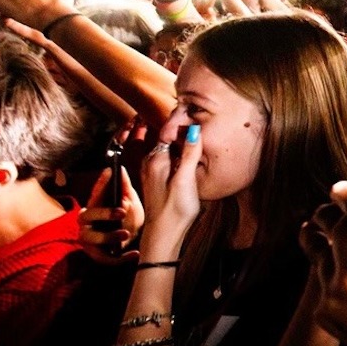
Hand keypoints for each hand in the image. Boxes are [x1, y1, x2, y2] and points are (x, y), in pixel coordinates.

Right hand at [79, 165, 143, 264]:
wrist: (133, 243)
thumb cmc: (128, 220)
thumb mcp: (131, 203)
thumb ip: (125, 189)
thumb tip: (120, 169)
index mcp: (95, 206)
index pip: (95, 193)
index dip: (101, 184)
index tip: (110, 172)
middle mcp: (87, 223)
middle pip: (86, 216)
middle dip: (103, 213)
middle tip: (122, 211)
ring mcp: (89, 240)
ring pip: (91, 238)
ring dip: (108, 236)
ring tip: (126, 234)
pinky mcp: (96, 255)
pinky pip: (104, 258)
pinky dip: (119, 258)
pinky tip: (134, 253)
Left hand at [138, 123, 204, 259]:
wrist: (164, 233)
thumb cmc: (175, 208)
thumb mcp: (185, 179)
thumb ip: (190, 154)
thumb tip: (194, 129)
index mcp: (156, 159)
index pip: (169, 131)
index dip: (181, 121)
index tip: (192, 112)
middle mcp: (152, 162)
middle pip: (167, 138)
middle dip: (178, 127)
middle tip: (193, 115)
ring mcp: (154, 171)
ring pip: (167, 148)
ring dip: (178, 140)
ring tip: (194, 130)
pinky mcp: (159, 180)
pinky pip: (168, 158)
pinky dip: (177, 152)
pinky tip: (189, 155)